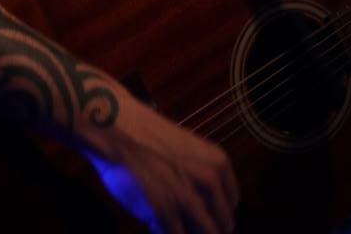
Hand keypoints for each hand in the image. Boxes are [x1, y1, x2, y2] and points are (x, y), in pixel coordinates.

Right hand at [81, 88, 238, 233]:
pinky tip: (157, 223)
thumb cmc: (149, 136)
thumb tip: (205, 209)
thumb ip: (202, 178)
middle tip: (186, 224)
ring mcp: (187, 198)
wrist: (119, 127)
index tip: (203, 215)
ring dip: (189, 232)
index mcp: (218, 164)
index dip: (216, 214)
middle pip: (221, 227)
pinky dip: (170, 233)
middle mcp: (209, 182)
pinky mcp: (164, 212)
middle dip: (205, 229)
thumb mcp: (188, 151)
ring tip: (173, 223)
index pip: (232, 205)